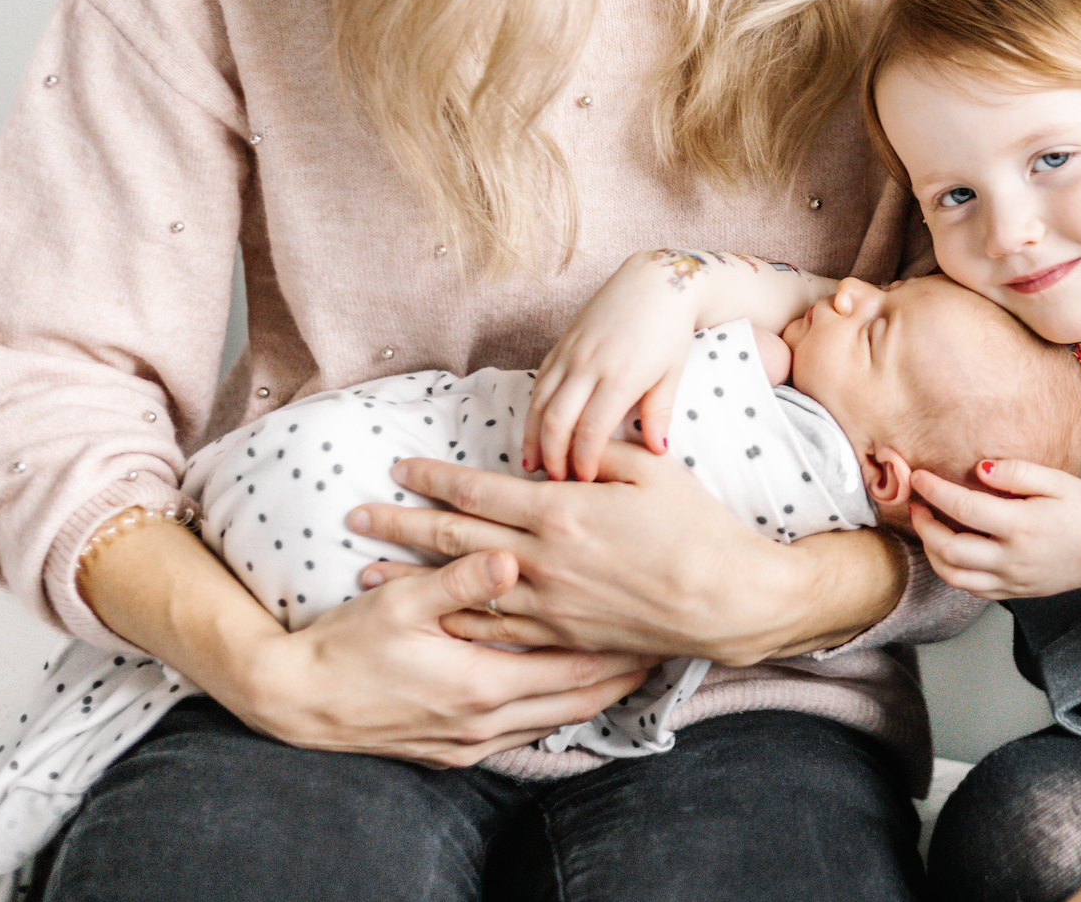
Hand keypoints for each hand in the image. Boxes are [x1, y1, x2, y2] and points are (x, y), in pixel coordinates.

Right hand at [229, 550, 650, 767]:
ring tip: (624, 667)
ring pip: (550, 721)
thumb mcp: (401, 603)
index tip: (654, 633)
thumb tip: (510, 554)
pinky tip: (559, 691)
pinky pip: (518, 733)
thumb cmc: (345, 644)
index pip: (574, 672)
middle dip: (619, 678)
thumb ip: (461, 580)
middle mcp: (483, 723)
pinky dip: (548, 711)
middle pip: (575, 703)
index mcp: (481, 685)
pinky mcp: (450, 752)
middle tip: (657, 651)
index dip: (619, 653)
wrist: (293, 700)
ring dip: (587, 696)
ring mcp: (467, 743)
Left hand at [349, 443, 904, 662]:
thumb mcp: (650, 468)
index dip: (433, 476)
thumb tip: (564, 446)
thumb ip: (598, 452)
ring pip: (460, 589)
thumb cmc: (696, 527)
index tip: (398, 467)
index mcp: (560, 508)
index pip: (478, 488)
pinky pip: (495, 630)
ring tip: (368, 574)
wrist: (725, 598)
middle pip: (454, 536)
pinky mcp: (561, 634)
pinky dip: (455, 621)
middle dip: (400, 523)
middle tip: (356, 516)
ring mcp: (548, 602)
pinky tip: (430, 620)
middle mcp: (542, 557)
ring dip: (411, 579)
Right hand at [526, 253, 697, 480]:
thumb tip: (656, 451)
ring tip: (532, 465)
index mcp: (621, 376)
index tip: (584, 481)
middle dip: (551, 456)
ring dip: (532, 437)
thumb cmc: (670, 330)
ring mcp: (571, 352)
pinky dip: (533, 408)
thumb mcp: (673, 373)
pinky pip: (540, 380)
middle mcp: (589, 364)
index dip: (584, 460)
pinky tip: (533, 429)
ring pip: (539, 402)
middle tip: (554, 481)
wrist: (655, 281)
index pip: (592, 430)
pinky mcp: (562, 343)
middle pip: (556, 420)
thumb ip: (659, 413)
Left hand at [909, 458, 1080, 598]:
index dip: (933, 490)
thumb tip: (978, 468)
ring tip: (928, 528)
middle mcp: (1011, 558)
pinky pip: (971, 589)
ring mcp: (1011, 580)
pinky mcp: (1015, 592)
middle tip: (916, 505)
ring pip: (954, 575)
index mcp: (1020, 526)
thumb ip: (1016, 472)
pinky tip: (950, 552)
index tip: (917, 477)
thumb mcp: (1057, 481)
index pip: (962, 507)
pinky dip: (951, 571)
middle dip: (924, 525)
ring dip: (932, 552)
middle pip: (948, 548)